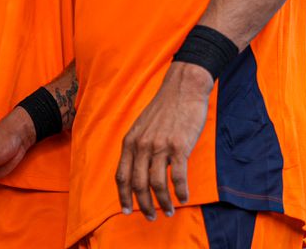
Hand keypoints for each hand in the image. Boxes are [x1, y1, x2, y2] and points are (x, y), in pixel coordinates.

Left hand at [116, 62, 211, 219]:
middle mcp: (141, 145)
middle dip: (143, 205)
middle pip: (137, 184)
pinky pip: (178, 177)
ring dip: (162, 203)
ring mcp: (160, 146)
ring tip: (168, 211)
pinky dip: (180, 192)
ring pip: (157, 184)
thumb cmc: (164, 109)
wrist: (183, 89)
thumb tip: (136, 170)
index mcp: (130, 141)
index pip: (121, 176)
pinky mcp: (179, 146)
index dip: (123, 196)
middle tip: (151, 217)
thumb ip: (137, 147)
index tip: (126, 211)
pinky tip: (183, 198)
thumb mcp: (141, 126)